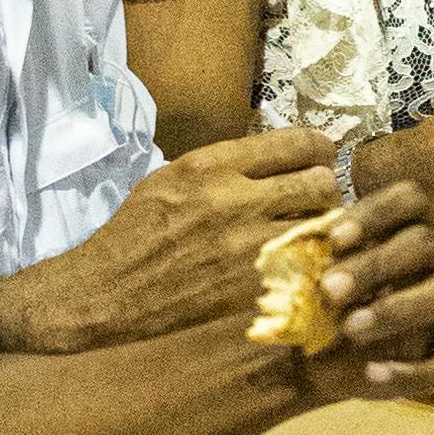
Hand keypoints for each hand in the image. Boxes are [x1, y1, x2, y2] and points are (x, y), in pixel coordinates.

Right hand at [0, 133, 352, 350]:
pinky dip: (313, 268)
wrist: (108, 292)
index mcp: (213, 165)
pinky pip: (309, 269)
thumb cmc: (136, 232)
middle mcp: (236, 200)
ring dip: (324, 231)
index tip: (322, 159)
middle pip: (322, 182)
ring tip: (311, 237)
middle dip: (325, 192)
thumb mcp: (172, 177)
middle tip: (317, 204)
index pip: (299, 142)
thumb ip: (226, 166)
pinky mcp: (254, 288)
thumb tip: (277, 156)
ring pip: (323, 227)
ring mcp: (248, 248)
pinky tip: (302, 270)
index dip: (321, 150)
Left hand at [290, 188, 433, 402]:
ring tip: (350, 328)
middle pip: (425, 244)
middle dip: (376, 265)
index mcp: (409, 229)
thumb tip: (299, 251)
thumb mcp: (313, 280)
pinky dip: (410, 371)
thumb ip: (313, 261)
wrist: (323, 363)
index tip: (334, 240)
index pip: (411, 200)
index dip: (376, 214)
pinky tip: (372, 372)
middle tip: (329, 289)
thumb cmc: (323, 305)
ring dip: (396, 309)